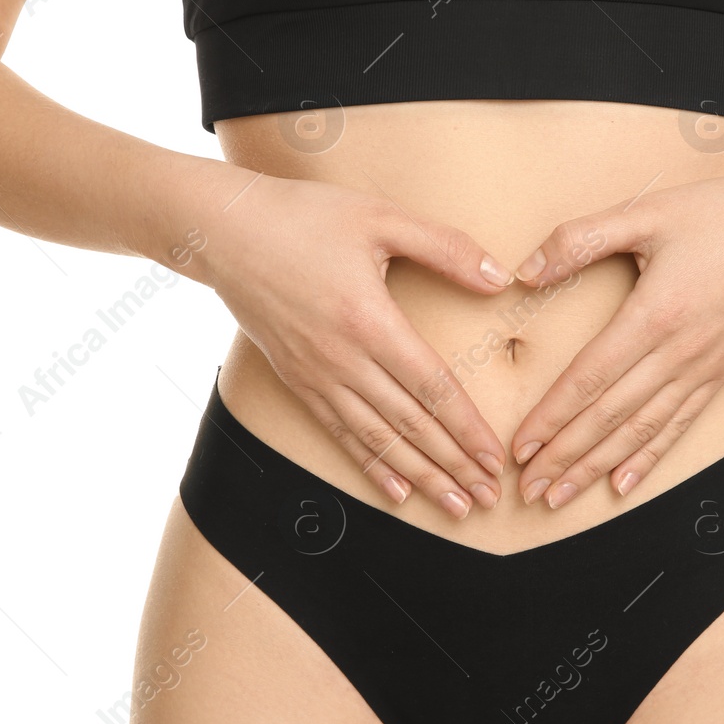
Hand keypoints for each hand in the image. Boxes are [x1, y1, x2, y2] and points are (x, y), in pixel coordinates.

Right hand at [195, 168, 515, 517]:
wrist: (224, 231)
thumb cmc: (305, 217)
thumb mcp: (380, 218)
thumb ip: (444, 247)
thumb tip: (499, 277)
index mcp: (369, 320)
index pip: (431, 387)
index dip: (466, 427)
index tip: (495, 458)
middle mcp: (343, 359)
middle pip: (410, 425)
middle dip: (454, 465)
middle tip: (489, 498)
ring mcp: (316, 375)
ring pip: (378, 440)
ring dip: (421, 477)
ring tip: (456, 506)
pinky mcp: (296, 380)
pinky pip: (339, 433)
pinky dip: (371, 466)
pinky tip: (396, 492)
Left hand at [507, 167, 723, 507]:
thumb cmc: (722, 213)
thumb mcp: (646, 213)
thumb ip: (581, 239)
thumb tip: (525, 271)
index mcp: (655, 315)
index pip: (590, 378)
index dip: (553, 417)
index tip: (521, 447)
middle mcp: (679, 353)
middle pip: (610, 417)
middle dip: (565, 457)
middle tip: (528, 489)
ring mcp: (703, 368)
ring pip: (642, 431)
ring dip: (596, 468)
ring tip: (561, 498)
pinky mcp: (720, 373)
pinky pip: (679, 425)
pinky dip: (648, 458)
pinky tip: (623, 484)